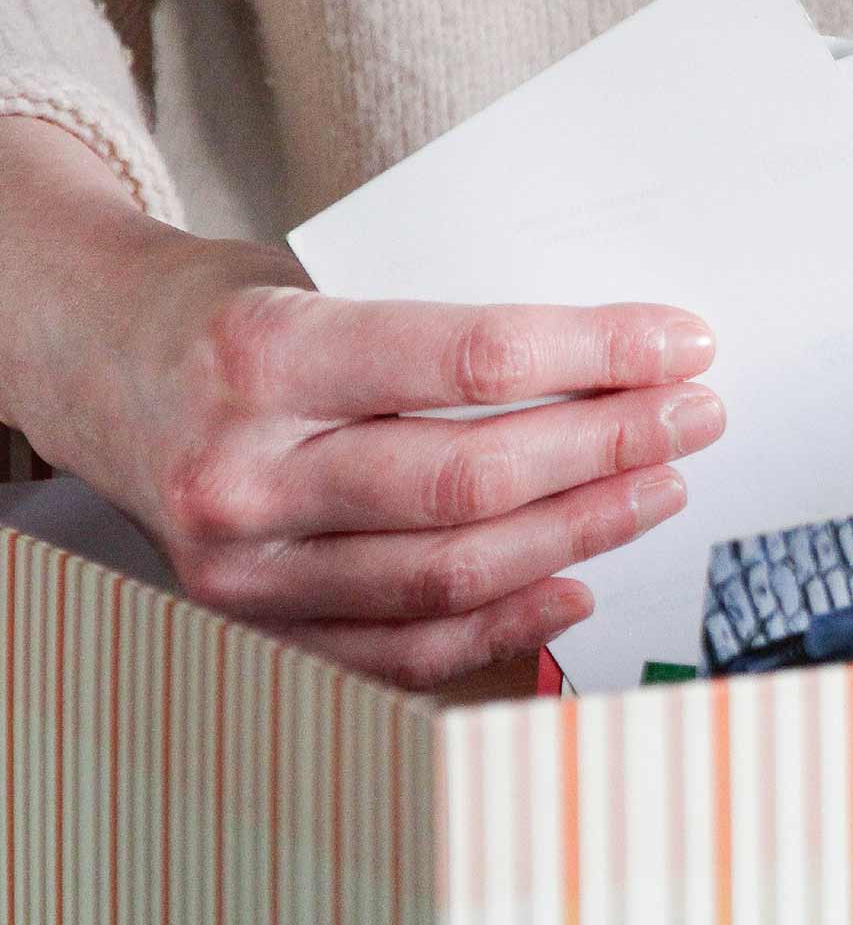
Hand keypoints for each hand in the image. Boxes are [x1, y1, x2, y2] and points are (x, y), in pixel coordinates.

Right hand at [0, 118, 724, 685]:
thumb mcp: (309, 276)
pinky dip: (507, 623)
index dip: (599, 354)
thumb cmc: (221, 315)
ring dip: (582, 531)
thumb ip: (437, 327)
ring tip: (660, 484)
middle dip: (612, 446)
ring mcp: (246, 564)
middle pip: (475, 479)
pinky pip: (407, 648)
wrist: (86, 364)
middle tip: (694, 416)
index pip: (470, 360)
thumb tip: (613, 357)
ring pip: (455, 572)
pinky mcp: (256, 622)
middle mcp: (246, 470)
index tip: (680, 344)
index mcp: (263, 356)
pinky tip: (580, 582)